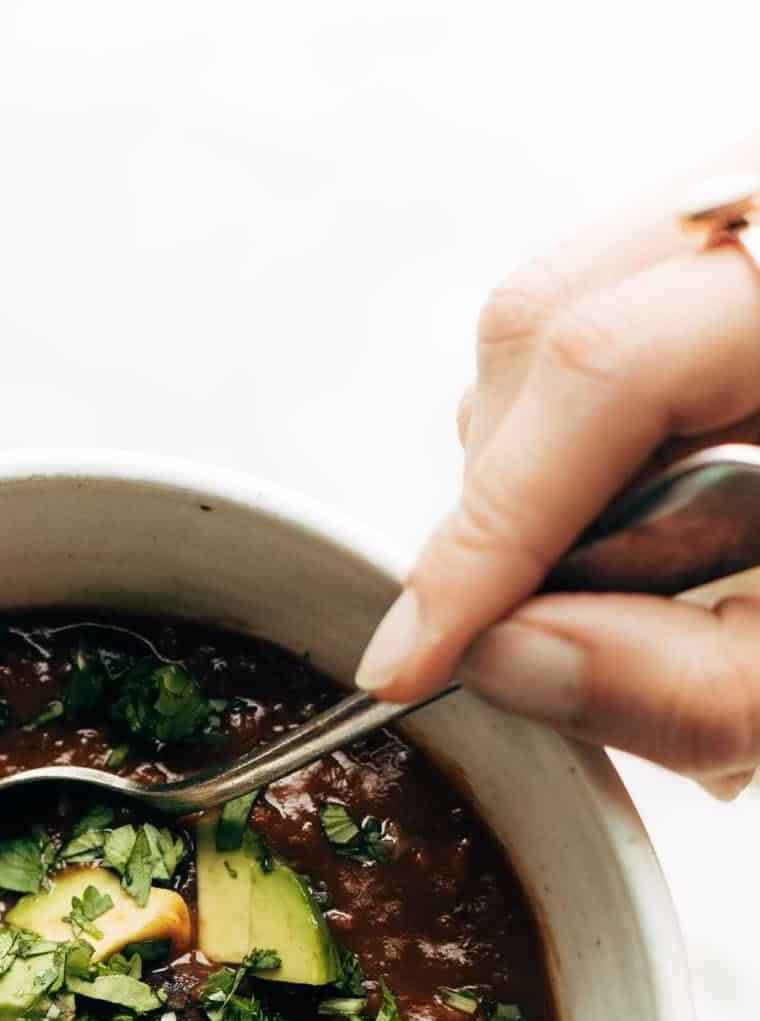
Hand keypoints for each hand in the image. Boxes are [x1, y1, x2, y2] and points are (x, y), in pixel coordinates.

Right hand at [354, 163, 759, 798]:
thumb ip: (689, 685)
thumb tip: (510, 661)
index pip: (602, 369)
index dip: (487, 531)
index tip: (415, 660)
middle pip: (550, 328)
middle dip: (516, 512)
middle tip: (577, 636)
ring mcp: (742, 213)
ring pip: (550, 327)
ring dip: (551, 487)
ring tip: (665, 581)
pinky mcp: (720, 248)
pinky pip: (592, 328)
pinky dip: (588, 452)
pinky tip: (670, 522)